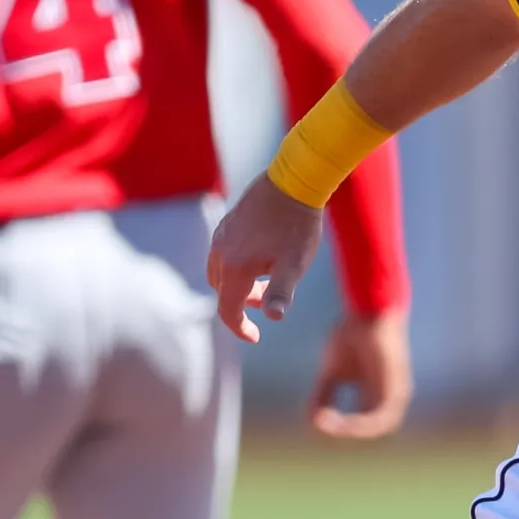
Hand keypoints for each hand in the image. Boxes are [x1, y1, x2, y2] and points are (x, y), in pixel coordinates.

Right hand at [207, 174, 323, 342]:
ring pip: (220, 273)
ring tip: (266, 279)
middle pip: (223, 292)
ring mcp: (222, 236)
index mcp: (235, 267)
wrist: (294, 182)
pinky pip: (223, 255)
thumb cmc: (298, 226)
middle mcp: (221, 252)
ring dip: (238, 285)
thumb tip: (274, 317)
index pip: (227, 309)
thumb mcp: (295, 264)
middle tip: (268, 300)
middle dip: (242, 304)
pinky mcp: (227, 224)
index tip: (255, 337)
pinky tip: (262, 258)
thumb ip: (281, 292)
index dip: (240, 328)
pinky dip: (237, 267)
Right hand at [308, 310, 412, 439]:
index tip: (317, 425)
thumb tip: (314, 421)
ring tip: (329, 429)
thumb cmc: (351, 335)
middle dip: (345, 434)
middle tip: (320, 429)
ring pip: (378, 427)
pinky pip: (382, 416)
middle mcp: (389, 396)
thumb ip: (323, 395)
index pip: (361, 424)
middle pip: (370, 430)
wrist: (368, 308)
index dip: (339, 430)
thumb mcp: (331, 370)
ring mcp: (396, 392)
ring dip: (353, 432)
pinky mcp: (397, 385)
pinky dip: (363, 424)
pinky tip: (343, 424)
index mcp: (376, 394)